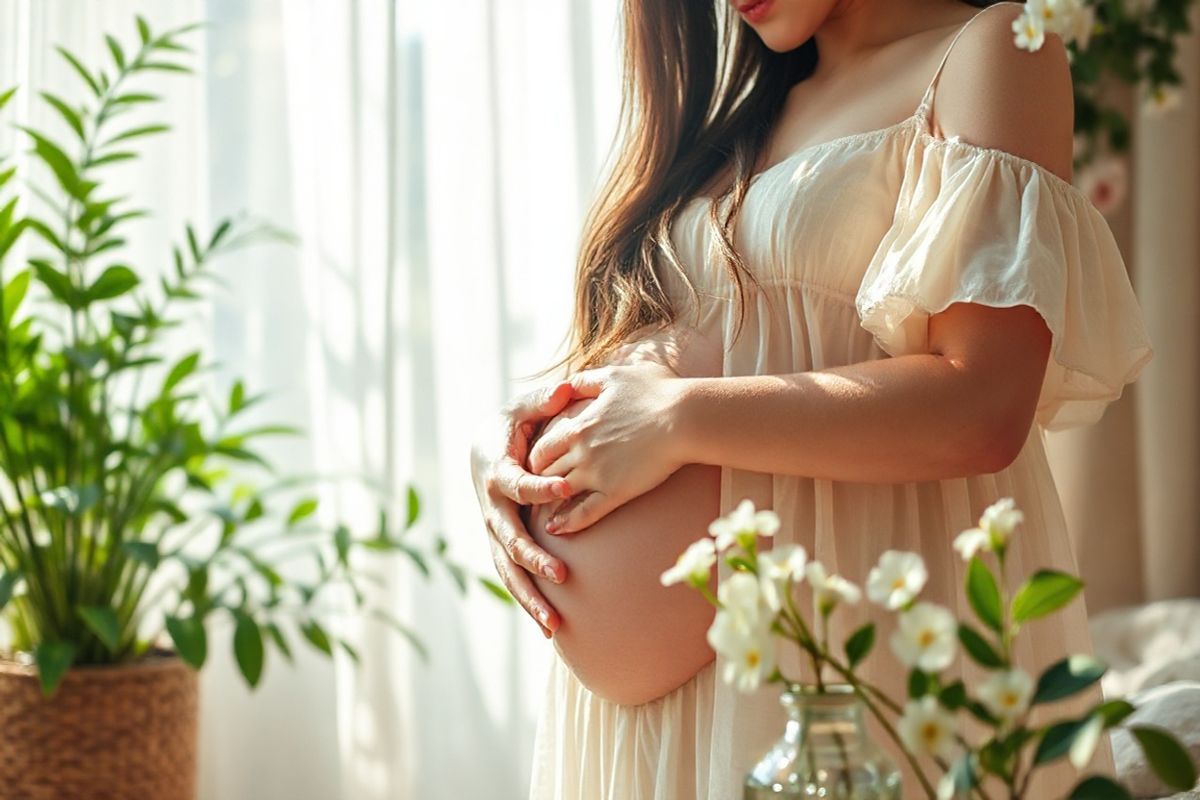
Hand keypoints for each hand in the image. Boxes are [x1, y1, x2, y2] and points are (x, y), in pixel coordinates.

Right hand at [470, 381, 574, 636]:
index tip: (566, 489)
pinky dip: (529, 602)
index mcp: (496, 469)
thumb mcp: (524, 407)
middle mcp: (491, 505)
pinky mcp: (502, 544)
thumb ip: (544, 399)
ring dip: (530, 596)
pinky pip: (514, 576)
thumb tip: (566, 387)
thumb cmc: (513, 424)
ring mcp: (495, 529)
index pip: (515, 482)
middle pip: (508, 537)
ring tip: (556, 624)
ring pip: (508, 568)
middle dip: (534, 557)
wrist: (485, 445)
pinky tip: (551, 631)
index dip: (538, 486)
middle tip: (562, 574)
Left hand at [527, 361, 688, 534]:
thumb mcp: (613, 376)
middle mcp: (580, 450)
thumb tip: (566, 385)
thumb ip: (585, 381)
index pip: (542, 447)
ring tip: (539, 512)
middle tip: (533, 491)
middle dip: (537, 481)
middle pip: (545, 471)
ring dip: (546, 502)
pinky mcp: (616, 491)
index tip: (537, 466)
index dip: (535, 458)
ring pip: (558, 492)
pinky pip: (584, 512)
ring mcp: (596, 473)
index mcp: (578, 425)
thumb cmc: (656, 392)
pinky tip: (556, 529)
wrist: (685, 417)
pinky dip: (567, 523)